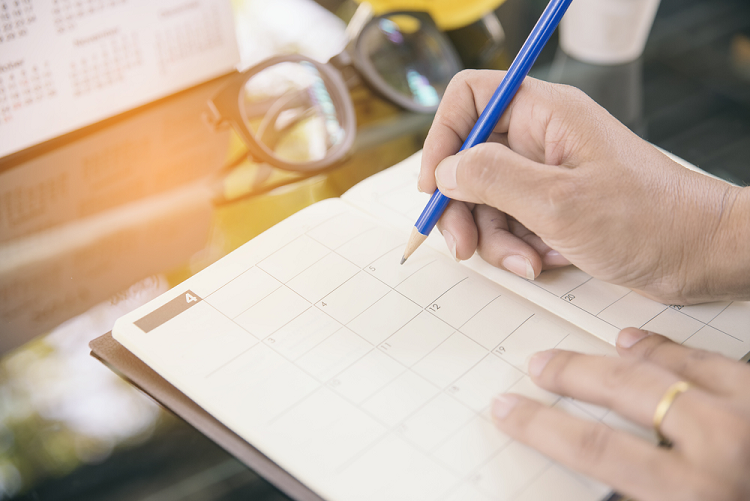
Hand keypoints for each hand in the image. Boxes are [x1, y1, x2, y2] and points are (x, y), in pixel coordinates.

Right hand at [419, 70, 749, 303]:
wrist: (696, 256)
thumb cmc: (647, 220)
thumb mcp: (558, 202)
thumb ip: (492, 179)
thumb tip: (445, 171)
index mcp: (544, 113)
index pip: (470, 98)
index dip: (442, 137)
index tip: (433, 185)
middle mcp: (539, 138)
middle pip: (468, 159)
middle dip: (462, 207)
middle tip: (462, 246)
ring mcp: (544, 174)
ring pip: (485, 199)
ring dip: (492, 238)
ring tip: (524, 262)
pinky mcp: (551, 206)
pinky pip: (509, 223)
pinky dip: (515, 248)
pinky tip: (540, 263)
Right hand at [490, 329, 749, 500]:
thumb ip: (638, 494)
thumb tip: (592, 480)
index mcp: (693, 493)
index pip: (595, 450)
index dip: (543, 427)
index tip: (510, 409)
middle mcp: (722, 444)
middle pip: (623, 391)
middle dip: (570, 375)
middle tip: (539, 366)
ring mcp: (748, 410)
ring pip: (666, 366)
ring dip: (614, 358)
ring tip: (580, 356)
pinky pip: (709, 358)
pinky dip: (666, 348)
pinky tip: (640, 344)